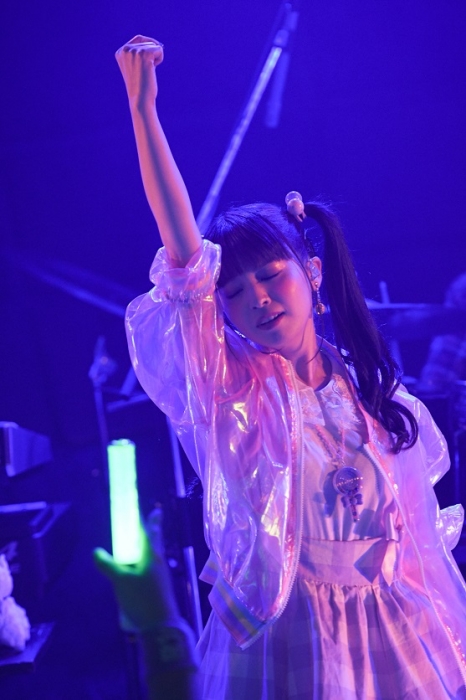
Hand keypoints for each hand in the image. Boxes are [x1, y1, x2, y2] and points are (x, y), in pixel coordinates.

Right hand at [94, 508, 178, 631]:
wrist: (161, 626)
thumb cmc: (142, 598)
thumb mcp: (120, 580)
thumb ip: (108, 564)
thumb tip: (96, 552)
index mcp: (152, 555)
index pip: (151, 532)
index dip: (152, 520)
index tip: (156, 510)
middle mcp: (159, 562)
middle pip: (154, 543)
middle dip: (150, 533)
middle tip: (147, 524)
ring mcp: (161, 576)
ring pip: (152, 557)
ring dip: (145, 550)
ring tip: (136, 548)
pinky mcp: (160, 588)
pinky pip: (150, 570)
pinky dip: (143, 565)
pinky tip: (135, 574)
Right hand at [115, 35, 163, 109]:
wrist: (140, 99)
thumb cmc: (140, 86)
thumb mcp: (135, 67)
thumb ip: (138, 54)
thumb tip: (155, 43)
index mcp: (120, 52)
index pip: (139, 38)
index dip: (147, 48)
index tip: (146, 63)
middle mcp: (125, 49)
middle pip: (147, 41)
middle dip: (151, 55)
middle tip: (145, 71)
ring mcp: (134, 51)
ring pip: (154, 45)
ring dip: (155, 58)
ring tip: (148, 71)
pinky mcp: (144, 54)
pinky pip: (159, 49)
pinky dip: (160, 59)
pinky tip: (152, 69)